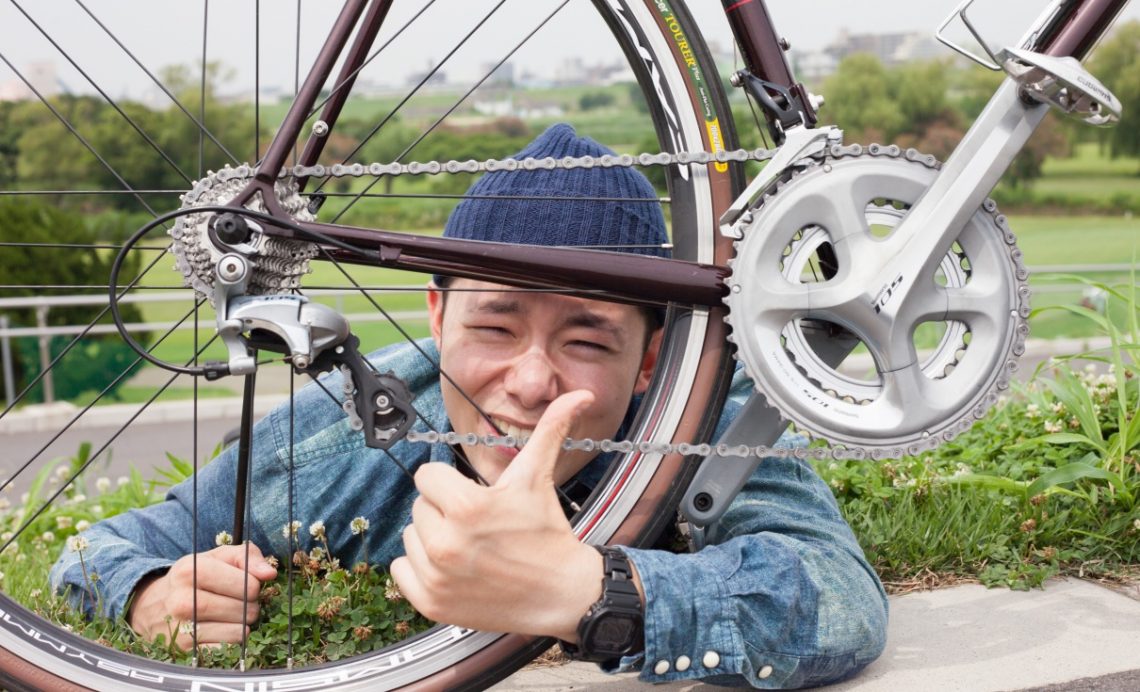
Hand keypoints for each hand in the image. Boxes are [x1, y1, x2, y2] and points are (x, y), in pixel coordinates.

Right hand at [127, 542, 277, 647]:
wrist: (152, 606)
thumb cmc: (194, 578)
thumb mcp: (216, 557)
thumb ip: (247, 556)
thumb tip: (269, 573)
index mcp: (191, 570)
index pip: (248, 584)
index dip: (255, 586)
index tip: (248, 585)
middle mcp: (182, 600)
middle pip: (244, 610)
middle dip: (251, 607)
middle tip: (242, 603)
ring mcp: (181, 628)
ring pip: (238, 632)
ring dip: (243, 625)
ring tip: (231, 616)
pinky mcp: (184, 650)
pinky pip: (227, 649)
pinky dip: (231, 641)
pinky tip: (222, 630)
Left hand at [391, 391, 603, 641]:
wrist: (561, 593)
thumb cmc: (547, 533)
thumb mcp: (538, 477)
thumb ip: (551, 429)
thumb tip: (580, 393)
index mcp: (467, 507)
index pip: (427, 476)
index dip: (450, 483)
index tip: (473, 496)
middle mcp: (446, 543)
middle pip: (419, 506)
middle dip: (444, 510)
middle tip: (477, 525)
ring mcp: (436, 576)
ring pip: (410, 536)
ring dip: (432, 538)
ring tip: (468, 547)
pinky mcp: (431, 603)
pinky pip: (400, 570)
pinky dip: (420, 568)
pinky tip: (452, 568)